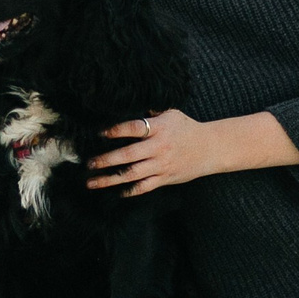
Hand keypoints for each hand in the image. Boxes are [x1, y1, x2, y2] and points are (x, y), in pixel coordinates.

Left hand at [87, 110, 224, 196]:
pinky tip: (116, 191)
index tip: (101, 133)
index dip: (116, 131)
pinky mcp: (165, 178)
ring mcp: (161, 165)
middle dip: (105, 160)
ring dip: (110, 179)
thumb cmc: (187, 128)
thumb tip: (128, 106)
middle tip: (89, 163)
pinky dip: (129, 190)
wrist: (210, 148)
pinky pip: (143, 187)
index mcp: (159, 128)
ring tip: (92, 181)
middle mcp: (159, 147)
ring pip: (132, 174)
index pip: (134, 128)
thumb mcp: (171, 113)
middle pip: (128, 155)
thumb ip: (150, 112)